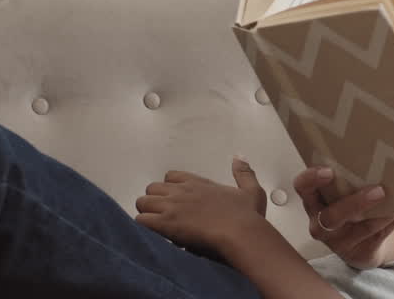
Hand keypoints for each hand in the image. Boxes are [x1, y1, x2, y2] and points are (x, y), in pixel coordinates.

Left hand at [135, 157, 266, 252]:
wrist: (241, 234)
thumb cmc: (247, 216)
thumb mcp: (252, 191)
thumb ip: (243, 172)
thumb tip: (239, 157)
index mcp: (199, 183)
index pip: (171, 177)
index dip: (169, 188)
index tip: (175, 201)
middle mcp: (182, 191)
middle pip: (152, 189)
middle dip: (154, 201)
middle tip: (163, 216)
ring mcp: (172, 206)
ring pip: (143, 203)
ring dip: (146, 213)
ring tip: (156, 227)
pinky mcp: (166, 223)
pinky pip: (141, 220)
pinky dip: (143, 227)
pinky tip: (153, 235)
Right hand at [292, 165, 393, 268]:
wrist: (364, 239)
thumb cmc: (353, 205)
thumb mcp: (346, 190)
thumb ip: (353, 176)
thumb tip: (380, 152)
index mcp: (314, 200)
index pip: (303, 188)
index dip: (311, 179)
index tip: (328, 170)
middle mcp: (320, 223)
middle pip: (331, 216)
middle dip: (355, 204)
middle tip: (378, 190)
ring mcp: (338, 242)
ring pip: (359, 229)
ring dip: (380, 214)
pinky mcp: (357, 253)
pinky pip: (375, 238)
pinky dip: (390, 223)